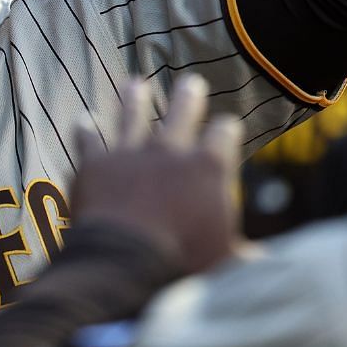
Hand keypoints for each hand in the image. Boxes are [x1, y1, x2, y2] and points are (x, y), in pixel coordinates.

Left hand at [70, 75, 242, 276]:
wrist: (125, 261)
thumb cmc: (184, 264)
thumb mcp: (227, 258)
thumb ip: (244, 253)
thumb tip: (263, 264)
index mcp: (209, 167)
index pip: (224, 134)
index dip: (227, 129)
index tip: (227, 125)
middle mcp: (169, 150)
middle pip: (182, 112)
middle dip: (188, 96)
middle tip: (191, 82)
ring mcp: (129, 152)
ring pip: (132, 114)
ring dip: (135, 98)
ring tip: (135, 83)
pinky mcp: (94, 162)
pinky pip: (87, 138)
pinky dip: (84, 128)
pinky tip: (82, 118)